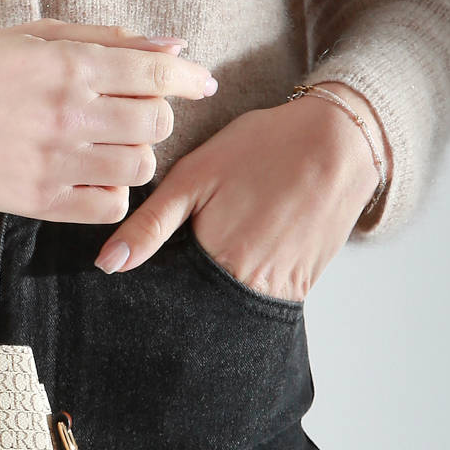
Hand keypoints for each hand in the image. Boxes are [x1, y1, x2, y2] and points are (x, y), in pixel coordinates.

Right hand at [0, 19, 217, 224]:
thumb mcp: (36, 36)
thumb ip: (106, 39)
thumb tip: (173, 47)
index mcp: (67, 66)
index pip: (156, 76)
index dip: (190, 79)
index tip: (202, 82)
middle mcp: (66, 114)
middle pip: (156, 123)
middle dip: (157, 114)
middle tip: (135, 111)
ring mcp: (53, 162)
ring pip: (140, 168)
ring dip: (137, 154)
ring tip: (112, 143)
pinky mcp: (39, 201)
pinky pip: (109, 207)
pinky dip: (113, 192)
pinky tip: (94, 174)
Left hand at [91, 91, 384, 298]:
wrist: (341, 141)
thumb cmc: (262, 149)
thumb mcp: (195, 177)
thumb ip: (149, 225)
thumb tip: (107, 265)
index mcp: (214, 264)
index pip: (168, 298)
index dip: (155, 283)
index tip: (155, 262)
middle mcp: (248, 289)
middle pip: (198, 307)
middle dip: (183, 290)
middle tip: (198, 238)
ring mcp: (279, 292)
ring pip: (228, 307)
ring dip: (215, 288)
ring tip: (227, 237)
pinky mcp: (302, 287)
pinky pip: (261, 299)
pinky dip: (246, 281)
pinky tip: (248, 242)